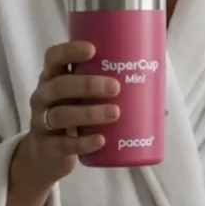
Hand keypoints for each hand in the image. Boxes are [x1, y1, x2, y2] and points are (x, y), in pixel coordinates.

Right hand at [13, 41, 121, 187]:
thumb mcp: (84, 101)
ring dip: (89, 113)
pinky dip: (83, 143)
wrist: (48, 155)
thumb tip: (163, 108)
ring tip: (115, 113)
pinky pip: (63, 144)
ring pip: (61, 115)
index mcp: (54, 78)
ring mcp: (41, 122)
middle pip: (59, 85)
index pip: (54, 57)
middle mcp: (44, 97)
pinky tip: (101, 140)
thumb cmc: (75, 117)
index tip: (93, 50)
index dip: (70, 50)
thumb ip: (115, 96)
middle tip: (115, 87)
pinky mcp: (48, 147)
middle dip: (87, 84)